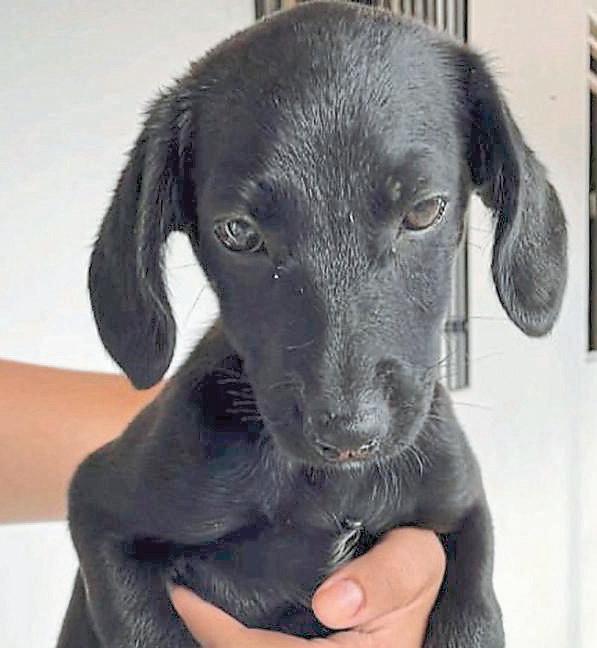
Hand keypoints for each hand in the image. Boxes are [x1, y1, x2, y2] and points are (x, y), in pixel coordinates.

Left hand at [169, 527, 445, 646]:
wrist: (425, 586)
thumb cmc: (417, 570)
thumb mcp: (416, 562)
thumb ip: (387, 579)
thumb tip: (330, 603)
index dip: (215, 630)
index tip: (182, 592)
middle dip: (212, 635)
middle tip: (181, 591)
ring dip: (225, 639)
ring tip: (196, 601)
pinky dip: (240, 638)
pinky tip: (226, 614)